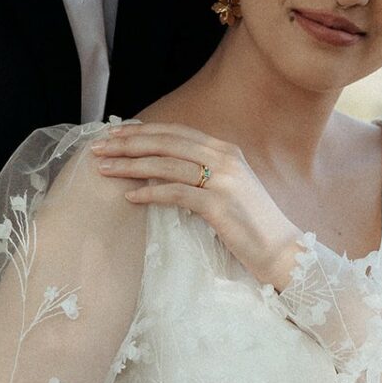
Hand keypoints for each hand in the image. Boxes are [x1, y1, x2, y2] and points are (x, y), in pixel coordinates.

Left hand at [92, 123, 302, 288]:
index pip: (175, 132)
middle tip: (98, 148)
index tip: (113, 134)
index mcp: (225, 150)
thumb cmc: (249, 223)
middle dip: (128, 144)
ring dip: (130, 166)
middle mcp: (224, 158)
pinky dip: (149, 194)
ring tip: (105, 169)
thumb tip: (156, 168)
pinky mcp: (219, 204)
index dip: (142, 131)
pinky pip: (175, 194)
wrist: (283, 250)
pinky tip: (129, 197)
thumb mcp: (226, 187)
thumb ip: (199, 171)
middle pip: (165, 144)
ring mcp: (223, 180)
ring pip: (166, 165)